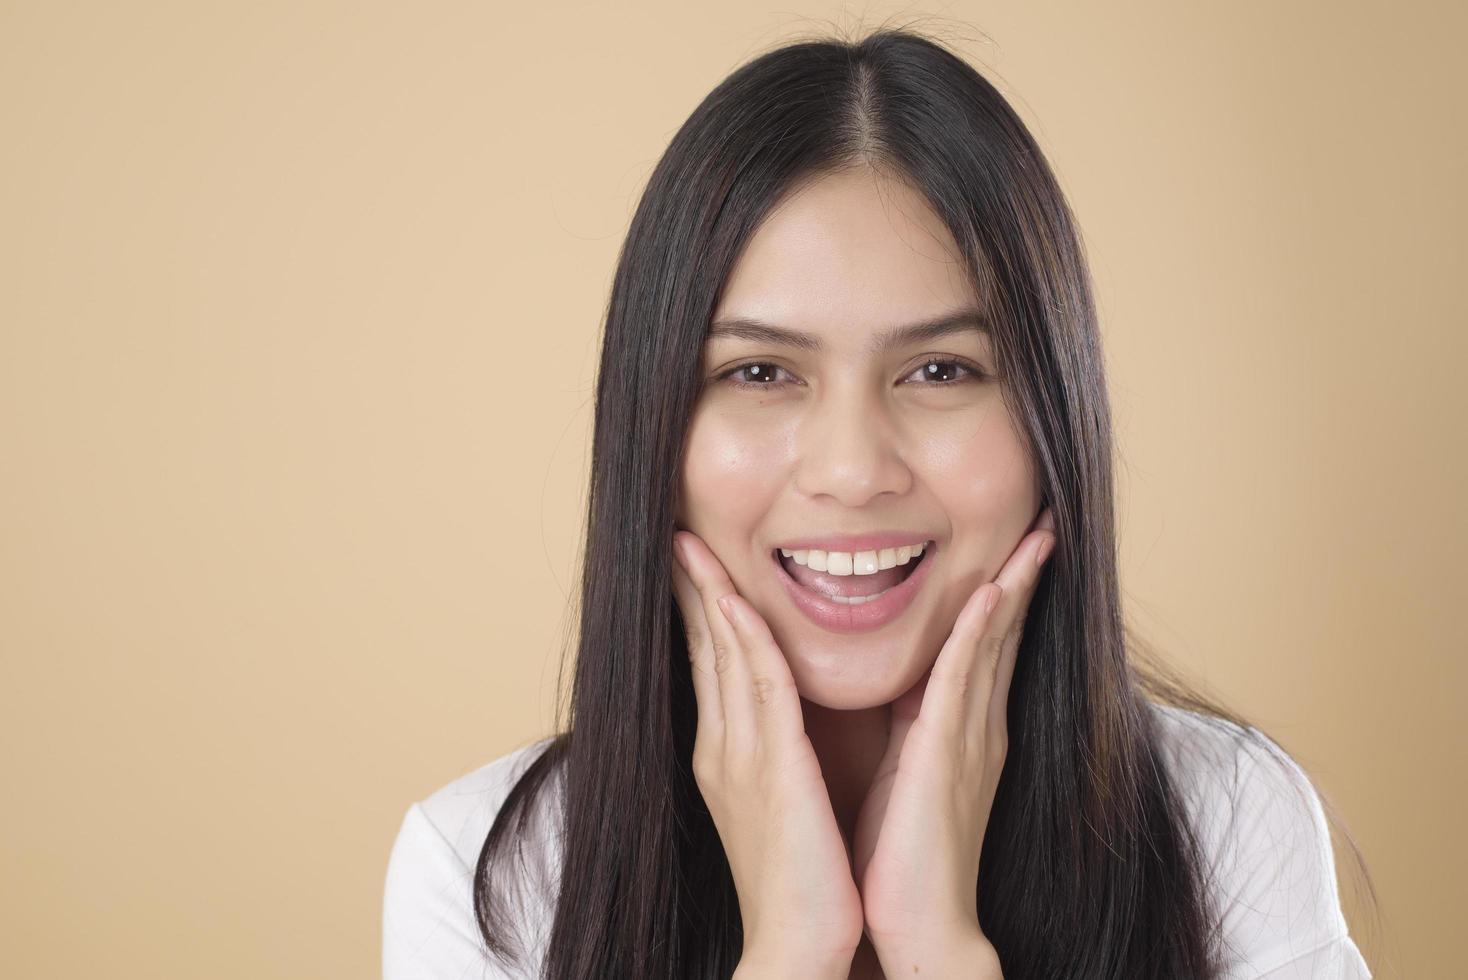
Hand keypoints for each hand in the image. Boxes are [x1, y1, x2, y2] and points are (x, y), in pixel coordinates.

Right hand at [671, 529, 863, 973]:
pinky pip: (755, 684)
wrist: (801, 947)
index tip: (696, 564)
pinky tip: (733, 597)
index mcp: (729, 755)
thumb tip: (789, 721)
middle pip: (703, 649)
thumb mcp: (785, 803)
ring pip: (723, 655)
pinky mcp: (771, 766)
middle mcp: (724, 747)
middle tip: (678, 536)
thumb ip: (780, 755)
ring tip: (691, 543)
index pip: (711, 665)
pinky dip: (742, 635)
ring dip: (710, 592)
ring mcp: (739, 755)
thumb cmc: (806, 882)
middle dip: (691, 588)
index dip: (701, 610)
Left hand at [849, 506, 1056, 971]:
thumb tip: (898, 689)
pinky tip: (992, 594)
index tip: (1014, 545)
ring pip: (992, 646)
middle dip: (1023, 575)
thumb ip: (912, 729)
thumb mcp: (906, 775)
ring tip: (1036, 535)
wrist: (918, 928)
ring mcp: (970, 740)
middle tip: (1044, 521)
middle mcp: (979, 729)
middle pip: (1004, 635)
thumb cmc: (902, 859)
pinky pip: (964, 682)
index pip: (986, 648)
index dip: (1003, 594)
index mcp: (965, 732)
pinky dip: (980, 635)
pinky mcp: (947, 756)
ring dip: (1013, 586)